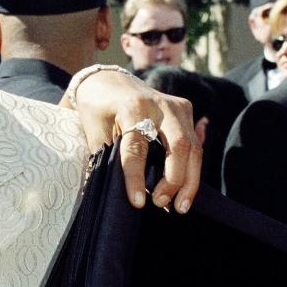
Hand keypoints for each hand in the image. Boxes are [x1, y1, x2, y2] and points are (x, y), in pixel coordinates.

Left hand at [70, 70, 201, 212]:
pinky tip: (185, 192)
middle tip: (161, 204)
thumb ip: (104, 153)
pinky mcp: (185, 110)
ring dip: (189, 180)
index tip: (138, 202)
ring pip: (193, 147)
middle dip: (174, 180)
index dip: (136, 177)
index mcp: (131, 107)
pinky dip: (191, 170)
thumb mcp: (92, 126)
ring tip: (180, 207)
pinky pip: (194, 144)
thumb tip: (113, 188)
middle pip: (178, 146)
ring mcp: (177, 106)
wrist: (108, 80)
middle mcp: (160, 105)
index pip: (136, 148)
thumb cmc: (97, 106)